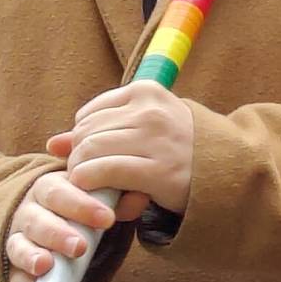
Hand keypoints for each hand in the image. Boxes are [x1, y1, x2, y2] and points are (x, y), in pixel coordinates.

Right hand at [5, 171, 136, 281]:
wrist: (64, 224)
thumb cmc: (86, 207)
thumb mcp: (102, 197)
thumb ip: (122, 197)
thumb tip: (139, 197)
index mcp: (50, 188)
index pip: (58, 190)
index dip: (80, 204)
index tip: (106, 219)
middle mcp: (29, 212)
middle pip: (36, 219)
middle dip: (58, 234)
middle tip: (80, 247)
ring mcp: (18, 240)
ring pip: (18, 246)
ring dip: (32, 256)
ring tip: (47, 266)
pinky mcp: (15, 269)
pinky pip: (15, 279)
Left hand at [48, 81, 195, 212]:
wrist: (227, 170)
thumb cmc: (179, 148)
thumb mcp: (144, 128)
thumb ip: (101, 130)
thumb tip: (53, 144)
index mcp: (148, 91)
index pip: (89, 115)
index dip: (84, 139)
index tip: (98, 156)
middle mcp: (151, 111)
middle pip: (86, 133)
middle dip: (80, 157)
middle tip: (90, 175)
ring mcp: (156, 140)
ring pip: (90, 150)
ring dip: (82, 171)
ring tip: (93, 184)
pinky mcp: (158, 170)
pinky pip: (103, 171)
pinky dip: (90, 181)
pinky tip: (95, 190)